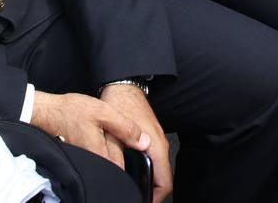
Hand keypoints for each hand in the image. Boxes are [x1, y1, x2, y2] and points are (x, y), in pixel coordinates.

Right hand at [32, 90, 152, 174]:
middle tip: (131, 151)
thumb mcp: (103, 112)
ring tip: (119, 146)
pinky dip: (103, 154)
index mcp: (101, 155)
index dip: (135, 169)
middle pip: (115, 170)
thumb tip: (145, 142)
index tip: (142, 162)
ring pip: (106, 165)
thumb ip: (125, 128)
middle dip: (126, 164)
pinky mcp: (80, 157)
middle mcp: (93, 163)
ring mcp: (85, 161)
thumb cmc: (71, 111)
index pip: (124, 173)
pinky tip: (104, 143)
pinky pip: (97, 160)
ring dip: (114, 158)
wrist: (47, 112)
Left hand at [100, 84, 171, 202]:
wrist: (124, 85)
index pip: (165, 182)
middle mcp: (161, 144)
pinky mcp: (152, 136)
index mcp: (155, 146)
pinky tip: (134, 172)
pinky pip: (155, 159)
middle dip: (152, 192)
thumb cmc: (120, 104)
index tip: (142, 201)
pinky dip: (149, 170)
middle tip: (136, 197)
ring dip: (151, 182)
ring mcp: (158, 140)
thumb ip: (114, 154)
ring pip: (160, 169)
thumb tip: (116, 173)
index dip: (155, 197)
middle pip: (164, 178)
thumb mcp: (112, 131)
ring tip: (134, 188)